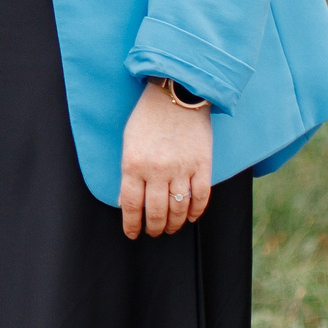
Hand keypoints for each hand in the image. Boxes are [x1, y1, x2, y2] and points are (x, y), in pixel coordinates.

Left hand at [119, 79, 212, 239]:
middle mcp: (157, 170)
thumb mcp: (128, 142)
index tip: (132, 234)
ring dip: (174, 223)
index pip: (131, 205)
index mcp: (133, 164)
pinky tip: (191, 217)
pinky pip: (201, 197)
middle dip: (153, 227)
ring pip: (178, 209)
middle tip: (154, 233)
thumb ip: (127, 172)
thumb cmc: (147, 116)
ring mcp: (181, 169)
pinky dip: (196, 212)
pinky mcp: (202, 165)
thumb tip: (125, 201)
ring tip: (170, 228)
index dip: (131, 224)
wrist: (177, 94)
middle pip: (155, 212)